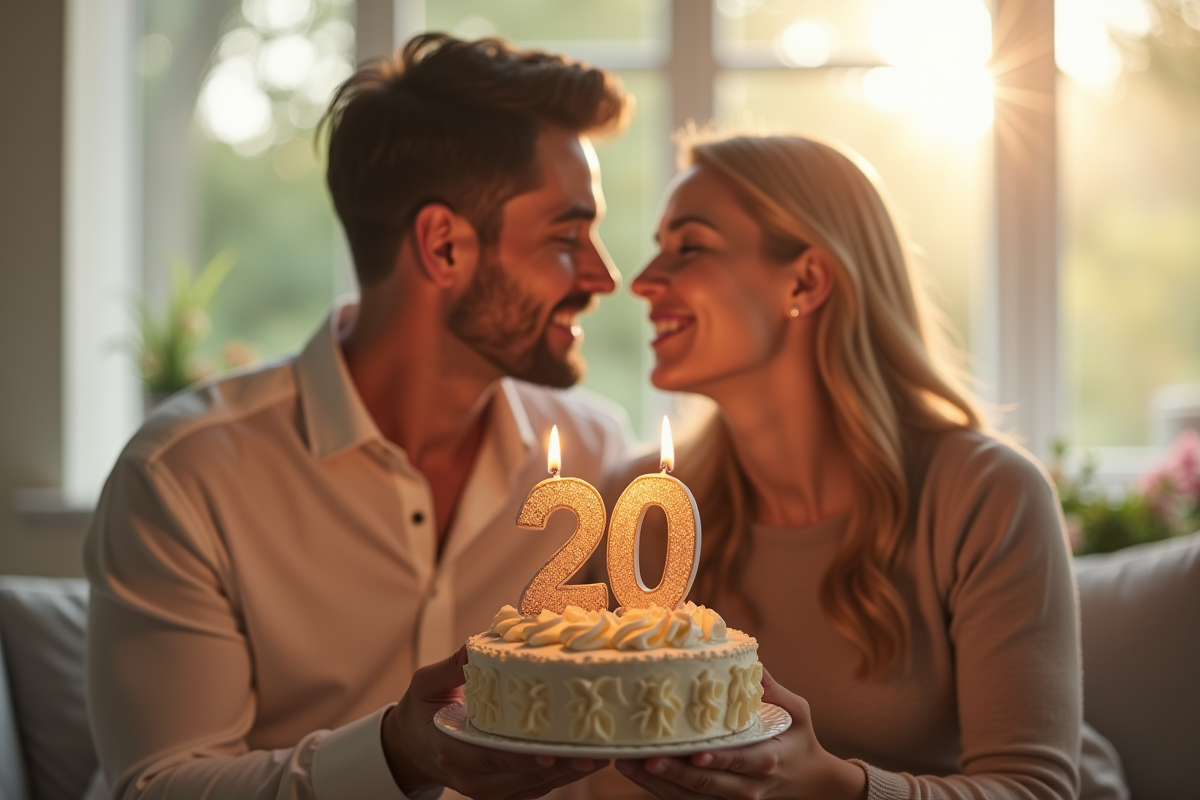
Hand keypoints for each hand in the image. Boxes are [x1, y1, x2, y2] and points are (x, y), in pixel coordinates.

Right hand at [382, 646, 606, 799]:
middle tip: (599, 748)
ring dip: (572, 770)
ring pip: (538, 784)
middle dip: (562, 764)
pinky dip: (566, 772)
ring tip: (606, 750)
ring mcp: (491, 789)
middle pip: (524, 775)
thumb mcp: (427, 683)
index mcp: (451, 750)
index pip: (490, 757)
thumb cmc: (423, 710)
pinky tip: (593, 755)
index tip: (552, 750)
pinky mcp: (507, 790)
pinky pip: (540, 785)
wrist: (415, 746)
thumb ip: (452, 666)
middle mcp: (472, 778)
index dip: (522, 756)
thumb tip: (479, 642)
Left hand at [614, 669, 865, 799]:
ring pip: (692, 798)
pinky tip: (637, 773)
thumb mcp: (796, 710)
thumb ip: (772, 687)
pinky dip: (660, 790)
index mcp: (767, 759)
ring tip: (628, 764)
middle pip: (708, 785)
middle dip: (675, 774)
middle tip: (645, 759)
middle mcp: (749, 786)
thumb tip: (747, 655)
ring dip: (657, 784)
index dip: (716, 760)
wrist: (810, 783)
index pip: (739, 762)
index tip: (694, 753)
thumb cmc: (798, 739)